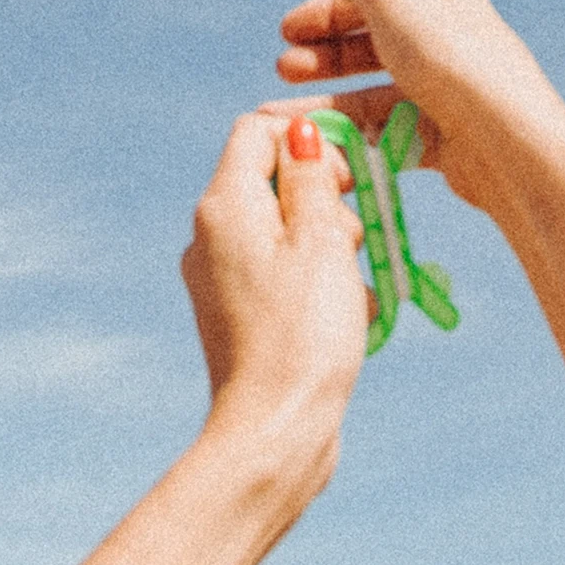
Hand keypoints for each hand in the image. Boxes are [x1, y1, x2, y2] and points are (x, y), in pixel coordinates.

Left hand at [180, 111, 367, 504]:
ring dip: (328, 244)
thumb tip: (299, 133)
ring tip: (350, 284)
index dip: (308, 140)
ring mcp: (220, 276)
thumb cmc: (303, 334)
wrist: (274, 434)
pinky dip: (316, 281)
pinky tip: (344, 314)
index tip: (348, 176)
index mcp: (225, 205)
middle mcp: (211, 234)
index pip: (257, 131)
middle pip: (273, 179)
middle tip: (354, 235)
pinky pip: (281, 272)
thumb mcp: (320, 241)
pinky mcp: (237, 313)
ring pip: (284, 228)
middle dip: (325, 198)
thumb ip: (311, 179)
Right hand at [267, 0, 564, 216]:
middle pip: (369, 45)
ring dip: (324, 102)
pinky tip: (321, 146)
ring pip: (371, 93)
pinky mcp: (444, 138)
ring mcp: (443, 91)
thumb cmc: (454, 62)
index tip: (283, 30)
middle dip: (322, 57)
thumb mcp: (395, 4)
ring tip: (278, 115)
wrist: (509, 144)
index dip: (324, 12)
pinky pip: (387, 133)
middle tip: (283, 69)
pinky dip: (351, 137)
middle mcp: (443, 40)